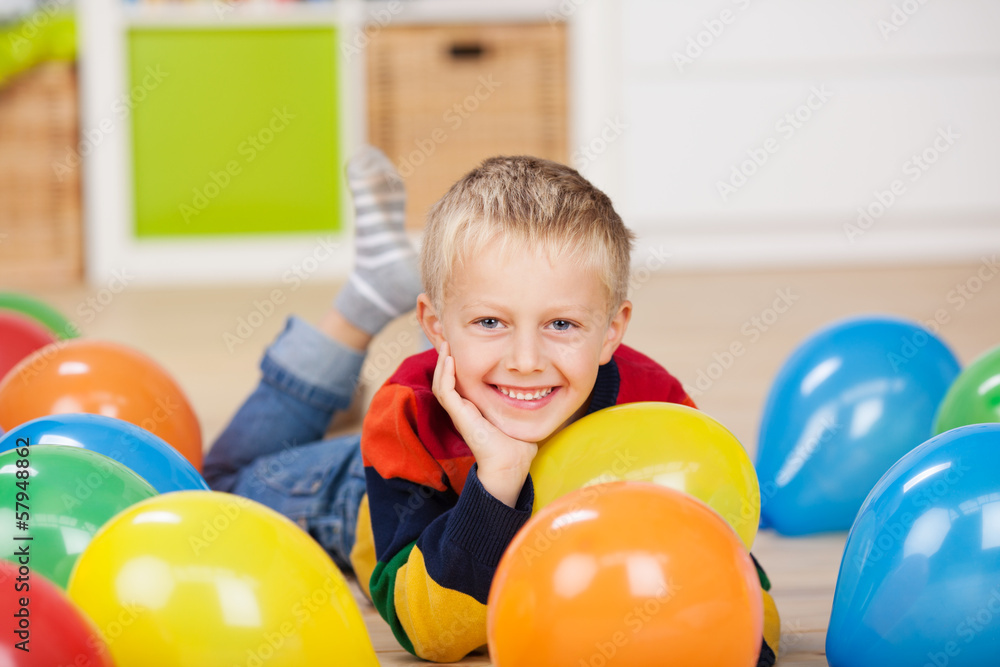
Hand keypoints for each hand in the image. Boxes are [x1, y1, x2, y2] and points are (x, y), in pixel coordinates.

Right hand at [432, 341, 537, 506]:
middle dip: (447, 357)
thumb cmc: (518, 443)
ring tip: (446, 344)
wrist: (512, 464)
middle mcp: (464, 408)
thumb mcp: (518, 412)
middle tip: (450, 337)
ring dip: (442, 362)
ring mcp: (460, 412)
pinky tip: (449, 360)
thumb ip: (522, 398)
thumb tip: (539, 384)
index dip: (459, 361)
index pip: (460, 379)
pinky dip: (445, 374)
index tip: (465, 343)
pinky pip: (446, 391)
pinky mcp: (460, 416)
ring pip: (442, 382)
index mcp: (474, 407)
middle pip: (447, 378)